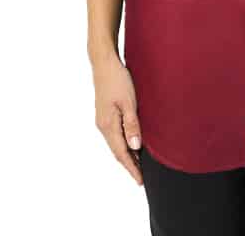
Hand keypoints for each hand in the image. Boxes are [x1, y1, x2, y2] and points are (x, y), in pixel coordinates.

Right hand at [92, 50, 143, 185]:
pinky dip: (123, 143)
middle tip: (142, 177)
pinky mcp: (105, 114)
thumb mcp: (129, 101)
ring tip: (139, 164)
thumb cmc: (117, 79)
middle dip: (129, 164)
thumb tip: (135, 146)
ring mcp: (102, 120)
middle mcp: (103, 125)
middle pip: (117, 151)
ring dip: (126, 154)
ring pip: (115, 143)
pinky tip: (131, 143)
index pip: (121, 153)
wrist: (104, 63)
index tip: (140, 181)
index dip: (132, 168)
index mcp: (108, 125)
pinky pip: (114, 135)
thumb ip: (132, 124)